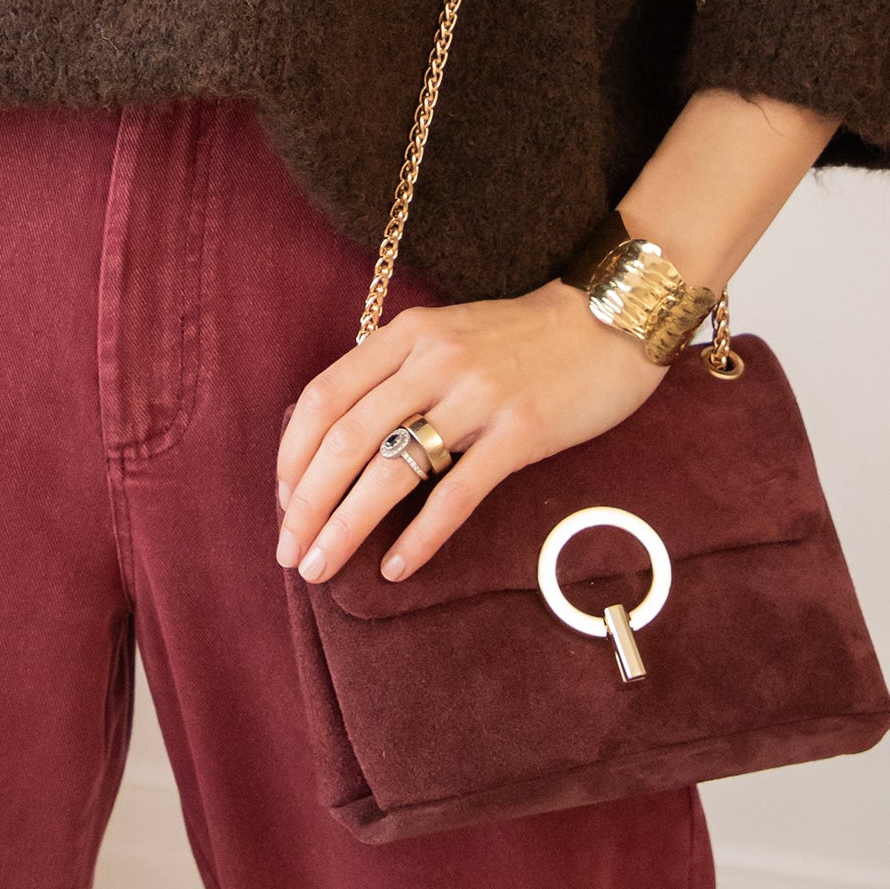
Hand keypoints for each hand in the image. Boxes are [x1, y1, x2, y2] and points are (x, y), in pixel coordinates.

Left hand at [274, 280, 664, 586]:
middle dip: (306, 504)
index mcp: (407, 335)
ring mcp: (477, 396)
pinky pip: (456, 494)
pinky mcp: (519, 432)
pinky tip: (396, 567)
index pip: (325, 396)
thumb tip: (340, 440)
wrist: (606, 321)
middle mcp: (432, 361)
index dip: (293, 453)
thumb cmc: (521, 338)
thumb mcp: (446, 335)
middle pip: (345, 439)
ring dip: (346, 527)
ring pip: (390, 470)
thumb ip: (396, 373)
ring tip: (322, 567)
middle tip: (289, 551)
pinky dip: (419, 537)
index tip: (283, 499)